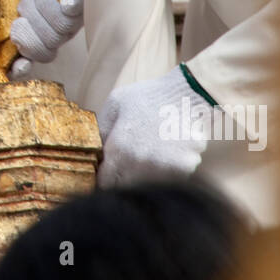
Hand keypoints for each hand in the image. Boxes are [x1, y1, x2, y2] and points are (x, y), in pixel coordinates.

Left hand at [97, 65, 211, 186]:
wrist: (187, 92)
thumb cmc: (148, 96)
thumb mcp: (115, 105)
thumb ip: (101, 130)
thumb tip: (93, 152)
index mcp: (120, 150)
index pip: (105, 183)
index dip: (105, 177)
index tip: (108, 171)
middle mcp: (141, 164)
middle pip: (127, 187)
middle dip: (125, 176)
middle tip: (131, 157)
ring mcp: (164, 169)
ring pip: (150, 183)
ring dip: (147, 173)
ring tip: (153, 148)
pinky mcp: (185, 168)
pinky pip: (171, 177)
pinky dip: (168, 168)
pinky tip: (169, 148)